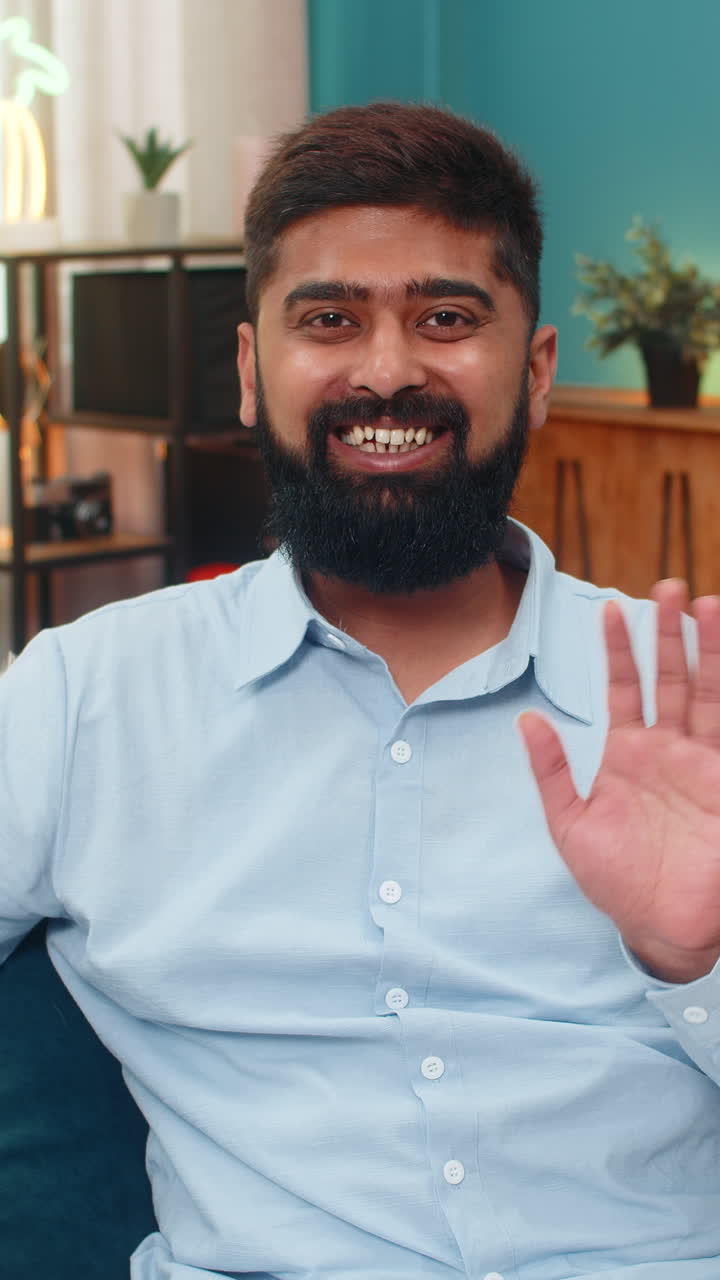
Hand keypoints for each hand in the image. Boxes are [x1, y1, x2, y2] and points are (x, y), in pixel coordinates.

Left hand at [518, 580, 719, 982]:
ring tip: (709, 605)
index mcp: (629, 756)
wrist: (660, 928)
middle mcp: (670, 751)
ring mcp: (703, 763)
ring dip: (709, 652)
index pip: (624, 689)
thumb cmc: (616, 882)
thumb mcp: (570, 824)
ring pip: (710, 694)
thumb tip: (525, 719)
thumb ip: (550, 772)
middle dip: (672, 634)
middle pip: (673, 678)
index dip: (619, 650)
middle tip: (672, 587)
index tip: (613, 608)